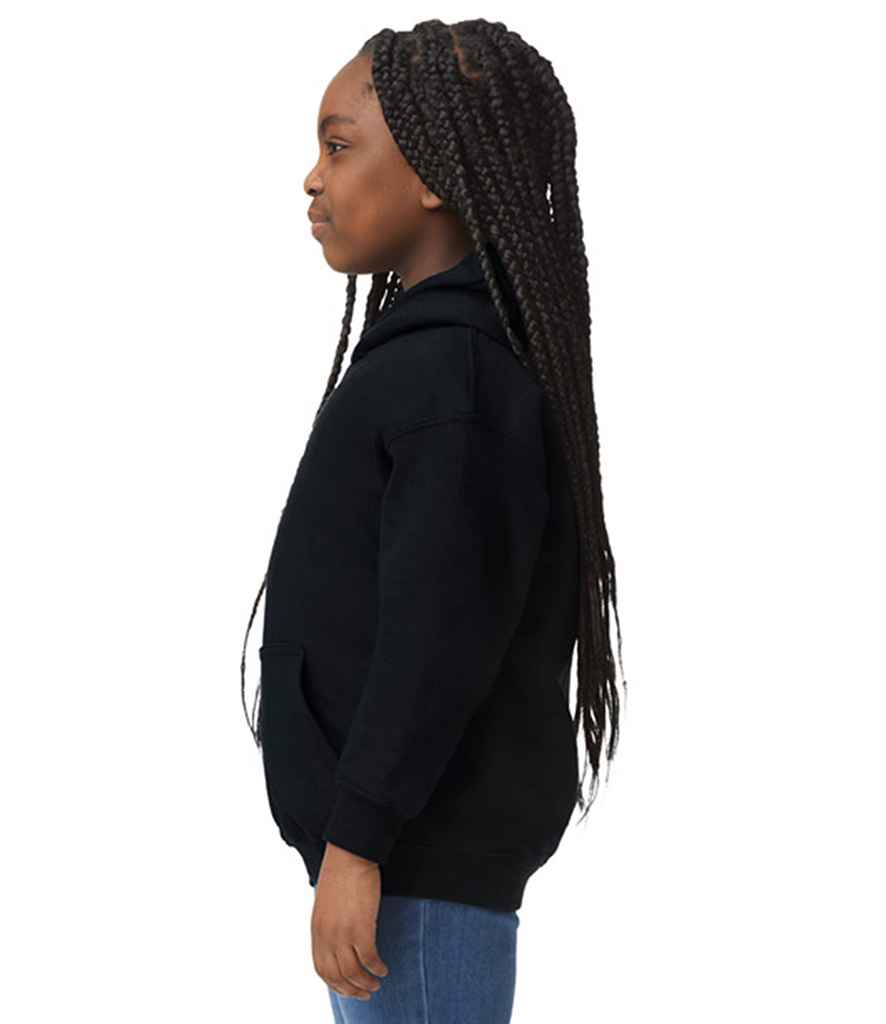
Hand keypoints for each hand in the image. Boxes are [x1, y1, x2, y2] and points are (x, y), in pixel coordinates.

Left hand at [311, 842, 389, 1000]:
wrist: (349, 855)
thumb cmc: (340, 875)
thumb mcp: (326, 905)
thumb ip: (328, 926)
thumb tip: (337, 941)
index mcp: (317, 931)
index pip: (322, 969)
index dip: (336, 984)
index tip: (348, 990)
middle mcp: (327, 936)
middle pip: (337, 976)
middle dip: (352, 990)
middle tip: (366, 994)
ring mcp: (343, 932)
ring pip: (353, 972)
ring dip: (366, 983)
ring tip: (376, 984)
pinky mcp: (361, 926)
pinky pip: (369, 958)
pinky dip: (377, 968)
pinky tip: (383, 968)